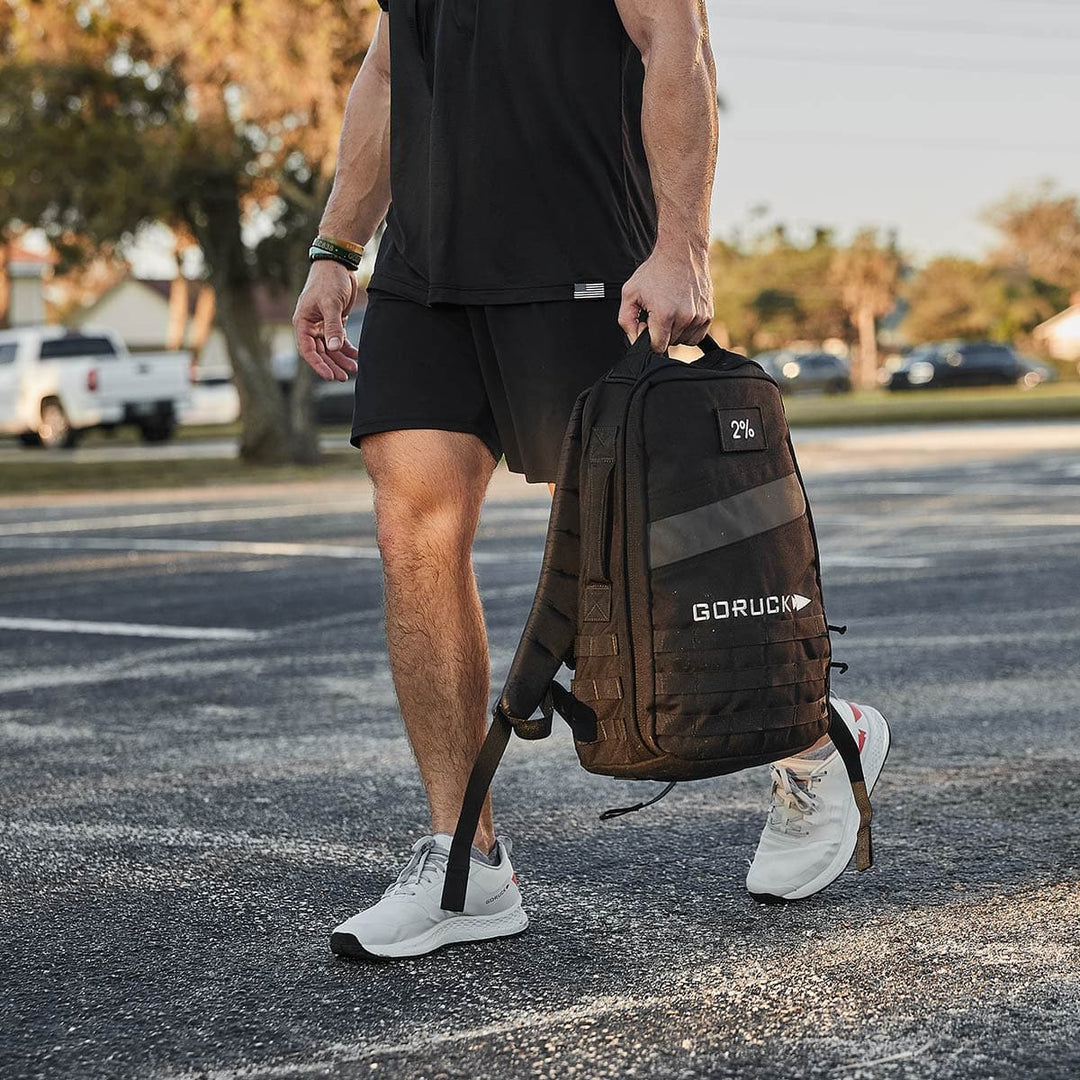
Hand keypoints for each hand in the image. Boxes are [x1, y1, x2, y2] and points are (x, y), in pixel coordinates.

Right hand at [292, 261, 360, 380]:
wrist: (338, 264)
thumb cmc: (329, 281)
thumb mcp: (330, 304)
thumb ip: (333, 326)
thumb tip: (334, 348)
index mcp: (302, 322)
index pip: (307, 350)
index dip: (318, 365)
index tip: (330, 376)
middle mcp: (310, 326)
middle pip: (320, 352)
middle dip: (332, 365)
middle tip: (344, 377)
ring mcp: (322, 325)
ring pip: (330, 348)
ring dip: (340, 359)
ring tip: (353, 369)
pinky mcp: (334, 321)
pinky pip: (339, 340)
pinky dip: (347, 349)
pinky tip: (356, 356)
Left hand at [618, 240, 713, 352]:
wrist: (681, 252)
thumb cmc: (655, 271)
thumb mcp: (629, 293)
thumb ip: (626, 322)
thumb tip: (635, 340)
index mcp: (664, 315)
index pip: (657, 348)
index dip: (648, 339)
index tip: (647, 324)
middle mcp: (685, 318)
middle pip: (670, 344)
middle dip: (661, 333)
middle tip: (658, 312)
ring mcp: (699, 317)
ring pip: (683, 341)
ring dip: (675, 332)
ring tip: (671, 310)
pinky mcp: (708, 315)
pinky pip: (696, 336)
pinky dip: (688, 330)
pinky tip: (681, 314)